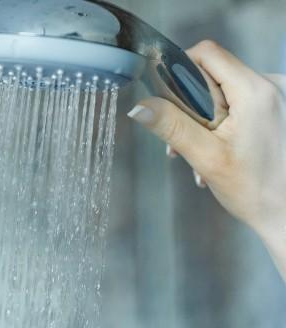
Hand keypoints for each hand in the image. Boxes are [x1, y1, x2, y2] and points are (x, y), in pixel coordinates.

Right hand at [127, 40, 284, 243]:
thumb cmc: (256, 189)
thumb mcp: (205, 157)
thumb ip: (171, 126)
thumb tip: (140, 106)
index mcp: (255, 90)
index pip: (207, 53)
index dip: (180, 69)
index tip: (168, 100)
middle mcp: (271, 85)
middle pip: (214, 74)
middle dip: (191, 105)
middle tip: (184, 141)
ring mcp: (277, 96)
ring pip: (224, 90)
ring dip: (205, 120)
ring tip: (200, 155)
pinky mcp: (277, 109)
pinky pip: (240, 103)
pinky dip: (222, 124)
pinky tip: (217, 152)